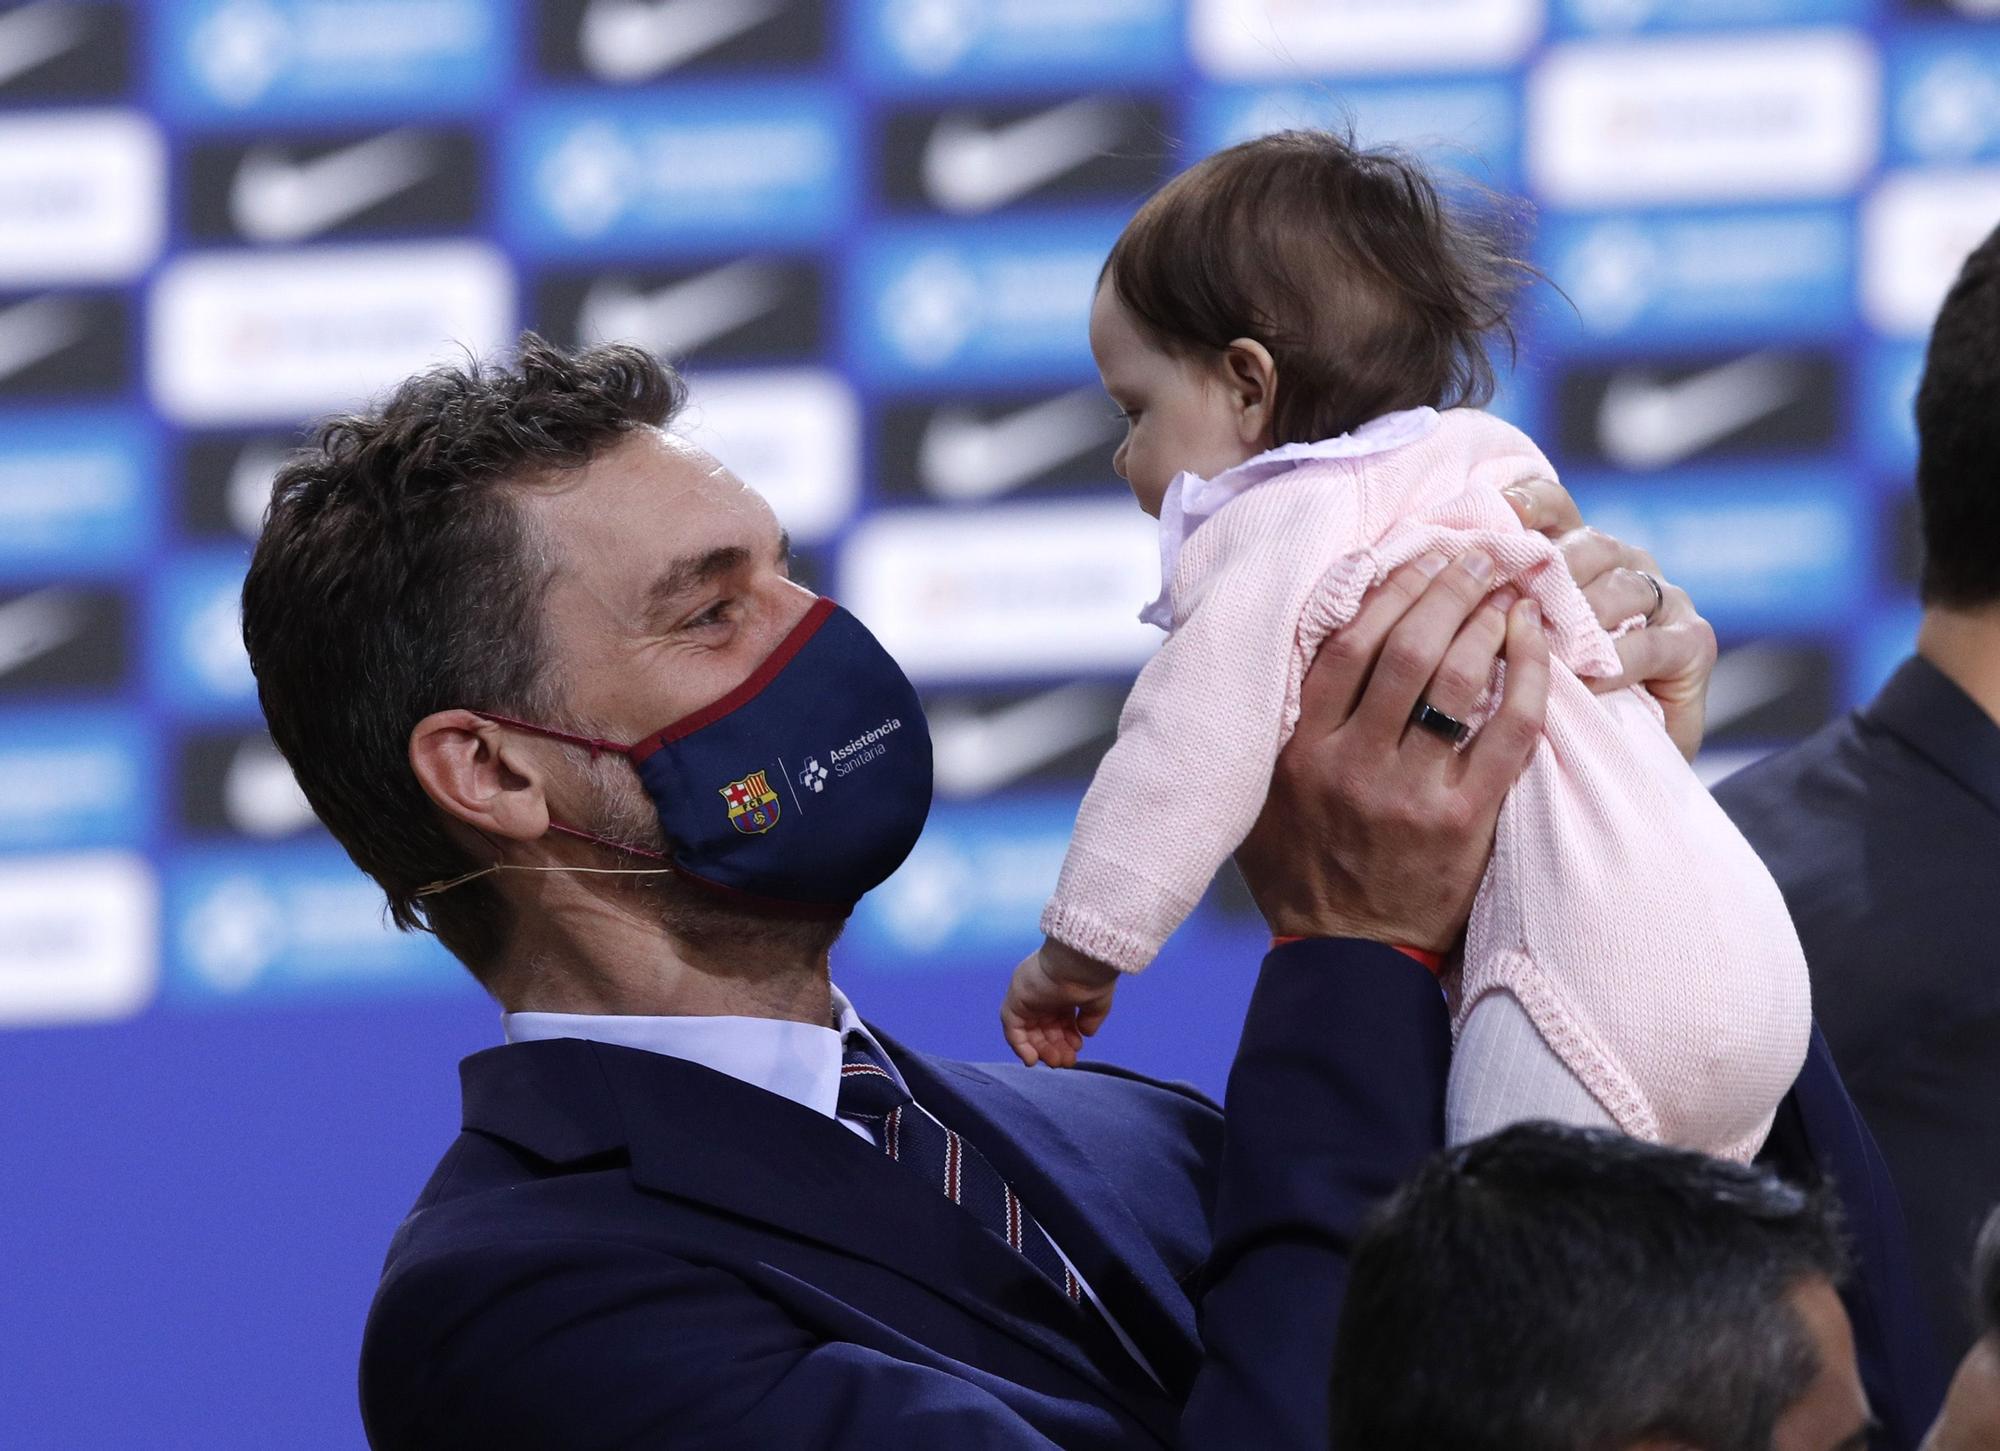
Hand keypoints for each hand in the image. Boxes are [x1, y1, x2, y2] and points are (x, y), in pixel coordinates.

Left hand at [1000, 938, 1119, 1068]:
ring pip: (1029, 1030)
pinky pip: (1012, 1029)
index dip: (1067, 1037)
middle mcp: (1041, 994)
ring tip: (1057, 1062)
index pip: (1059, 1020)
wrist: (1081, 959)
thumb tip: (1086, 1033)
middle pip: (1043, 1028)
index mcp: (1060, 991)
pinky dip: (1020, 1046)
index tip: (1077, 1048)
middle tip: (1067, 1061)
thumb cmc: (1091, 975)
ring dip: (1041, 1049)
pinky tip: (1033, 1060)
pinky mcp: (1015, 1000)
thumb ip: (1090, 1019)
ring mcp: (1027, 996)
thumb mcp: (1096, 1001)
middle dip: (1055, 1047)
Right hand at [1233, 552, 1550, 951]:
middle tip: (1476, 557)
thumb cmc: (1301, 869)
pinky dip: (1529, 680)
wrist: (1346, 957)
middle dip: (1448, 591)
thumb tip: (1288, 644)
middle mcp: (1350, 767)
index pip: (1346, 647)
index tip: (1418, 557)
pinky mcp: (1463, 823)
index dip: (1388, 591)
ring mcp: (1408, 795)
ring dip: (1488, 623)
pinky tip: (1537, 644)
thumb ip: (1274, 727)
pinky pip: (1507, 734)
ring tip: (1509, 590)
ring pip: (1457, 683)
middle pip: (1407, 652)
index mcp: (1297, 753)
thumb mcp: (1261, 797)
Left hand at [1502, 477, 1717, 760]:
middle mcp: (1621, 564)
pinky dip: (1615, 664)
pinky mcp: (1692, 642)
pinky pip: (1652, 644)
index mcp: (1574, 551)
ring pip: (1621, 588)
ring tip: (1545, 646)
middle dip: (1550, 568)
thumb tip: (1442, 577)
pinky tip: (1585, 682)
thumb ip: (1490, 609)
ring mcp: (1662, 599)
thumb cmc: (1545, 700)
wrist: (1610, 760)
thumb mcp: (1509, 649)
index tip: (1499, 514)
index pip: (1552, 505)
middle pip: (1587, 544)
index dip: (1527, 503)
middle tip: (1513, 598)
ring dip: (1581, 616)